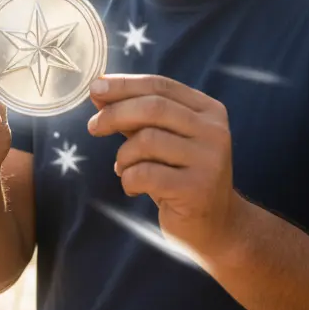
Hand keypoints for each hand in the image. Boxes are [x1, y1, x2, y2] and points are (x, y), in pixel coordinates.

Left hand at [86, 74, 245, 260]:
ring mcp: (209, 160)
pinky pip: (146, 173)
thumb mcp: (160, 139)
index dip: (123, 84)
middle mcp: (214, 131)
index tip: (94, 87)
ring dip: (123, 155)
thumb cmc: (178, 175)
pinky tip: (133, 187)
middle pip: (152, 108)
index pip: (160, 85)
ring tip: (123, 168)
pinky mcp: (197, 189)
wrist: (214, 225)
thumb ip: (135, 115)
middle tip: (93, 127)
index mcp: (208, 111)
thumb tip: (98, 89)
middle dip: (114, 114)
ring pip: (147, 140)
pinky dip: (128, 179)